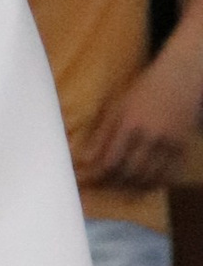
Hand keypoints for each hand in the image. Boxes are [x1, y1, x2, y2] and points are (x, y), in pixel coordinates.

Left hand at [84, 42, 202, 188]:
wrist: (180, 77)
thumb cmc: (144, 90)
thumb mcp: (118, 107)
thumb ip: (102, 134)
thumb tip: (83, 160)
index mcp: (130, 124)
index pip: (110, 161)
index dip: (95, 176)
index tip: (83, 182)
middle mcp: (150, 136)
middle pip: (129, 172)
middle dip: (112, 183)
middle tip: (100, 186)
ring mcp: (169, 143)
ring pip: (149, 177)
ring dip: (132, 187)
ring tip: (120, 187)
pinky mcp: (183, 146)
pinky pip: (169, 174)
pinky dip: (155, 183)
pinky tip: (145, 184)